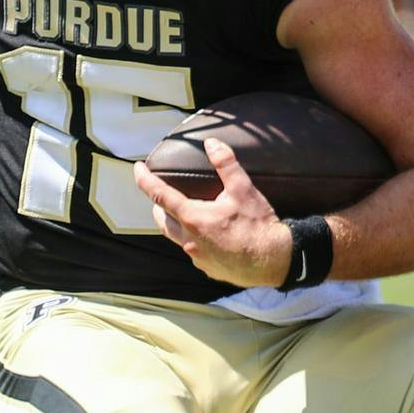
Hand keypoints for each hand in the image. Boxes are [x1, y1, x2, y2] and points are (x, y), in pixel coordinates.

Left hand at [133, 138, 292, 287]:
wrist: (276, 261)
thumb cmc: (259, 226)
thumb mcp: (244, 190)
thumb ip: (226, 164)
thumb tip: (212, 144)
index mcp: (194, 218)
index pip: (159, 195)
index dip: (144, 180)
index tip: (137, 169)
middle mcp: (189, 240)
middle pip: (162, 220)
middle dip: (158, 205)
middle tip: (162, 194)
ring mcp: (197, 257)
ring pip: (176, 237)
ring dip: (175, 223)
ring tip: (183, 213)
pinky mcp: (208, 268)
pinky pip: (193, 251)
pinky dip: (194, 240)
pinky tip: (207, 236)